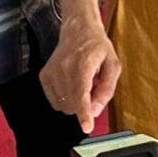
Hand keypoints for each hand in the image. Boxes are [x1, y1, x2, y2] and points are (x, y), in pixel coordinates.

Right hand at [40, 16, 120, 133]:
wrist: (77, 29)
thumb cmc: (97, 47)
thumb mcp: (113, 64)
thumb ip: (107, 89)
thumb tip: (95, 111)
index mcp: (84, 63)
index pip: (82, 93)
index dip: (84, 113)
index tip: (86, 127)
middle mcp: (64, 68)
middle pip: (74, 104)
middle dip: (86, 105)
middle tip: (94, 89)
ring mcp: (52, 72)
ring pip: (64, 106)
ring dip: (76, 103)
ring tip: (82, 84)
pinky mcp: (44, 76)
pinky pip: (55, 102)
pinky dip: (65, 100)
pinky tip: (72, 86)